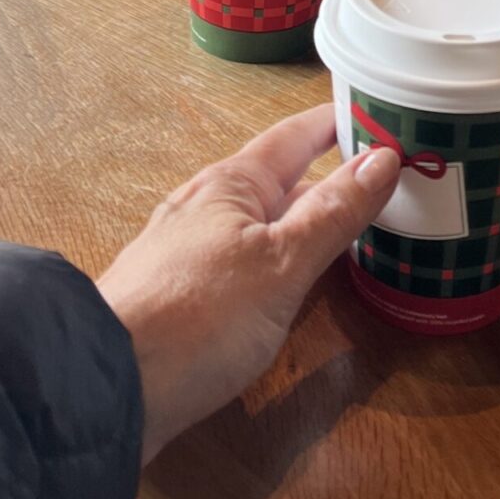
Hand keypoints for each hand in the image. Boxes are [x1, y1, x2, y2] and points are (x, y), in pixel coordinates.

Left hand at [97, 105, 399, 461]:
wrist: (108, 385)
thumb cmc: (199, 316)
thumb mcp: (281, 263)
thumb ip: (333, 213)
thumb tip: (384, 157)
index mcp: (232, 183)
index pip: (298, 135)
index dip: (341, 122)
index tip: (388, 113)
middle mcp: (207, 206)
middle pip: (281, 181)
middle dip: (330, 178)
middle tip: (391, 179)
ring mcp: (189, 251)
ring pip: (261, 224)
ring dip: (305, 222)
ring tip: (354, 229)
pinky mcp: (180, 296)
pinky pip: (244, 262)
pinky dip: (280, 261)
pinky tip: (294, 286)